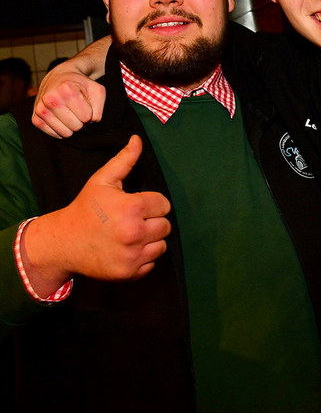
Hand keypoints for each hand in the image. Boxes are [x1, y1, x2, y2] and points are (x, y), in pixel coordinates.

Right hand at [23, 135, 170, 294]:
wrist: (63, 242)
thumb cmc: (86, 208)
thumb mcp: (102, 180)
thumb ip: (124, 160)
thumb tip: (137, 139)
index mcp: (132, 208)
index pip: (164, 205)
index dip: (152, 203)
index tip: (137, 205)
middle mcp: (135, 233)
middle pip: (165, 226)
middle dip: (152, 221)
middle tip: (134, 220)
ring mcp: (132, 255)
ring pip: (161, 245)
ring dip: (151, 240)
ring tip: (132, 234)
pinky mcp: (129, 272)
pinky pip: (152, 264)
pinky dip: (143, 258)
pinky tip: (128, 249)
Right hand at [32, 68, 105, 138]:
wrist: (59, 78)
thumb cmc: (80, 85)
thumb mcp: (96, 90)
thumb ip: (99, 107)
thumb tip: (91, 121)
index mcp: (66, 90)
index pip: (86, 117)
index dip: (89, 113)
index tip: (85, 105)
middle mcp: (50, 99)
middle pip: (76, 127)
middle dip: (81, 121)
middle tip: (77, 110)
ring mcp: (41, 109)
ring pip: (65, 133)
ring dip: (71, 126)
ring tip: (70, 113)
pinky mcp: (35, 119)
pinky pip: (54, 135)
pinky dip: (61, 129)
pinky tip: (61, 118)